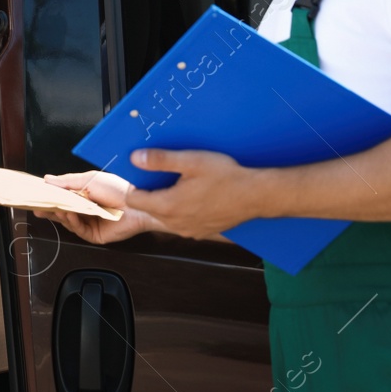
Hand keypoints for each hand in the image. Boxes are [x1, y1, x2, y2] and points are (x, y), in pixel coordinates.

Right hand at [36, 170, 160, 244]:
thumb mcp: (89, 179)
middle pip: (62, 211)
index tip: (37, 195)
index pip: (62, 197)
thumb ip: (67, 181)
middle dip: (49, 210)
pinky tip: (69, 215)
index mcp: (83, 196)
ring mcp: (89, 223)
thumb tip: (47, 179)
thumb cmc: (118, 189)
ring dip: (61, 215)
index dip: (49, 196)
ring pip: (68, 222)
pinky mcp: (95, 235)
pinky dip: (72, 222)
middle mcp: (85, 210)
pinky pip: (78, 230)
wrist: (137, 204)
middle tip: (38, 207)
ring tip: (55, 208)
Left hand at [124, 148, 268, 238]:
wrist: (257, 195)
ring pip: (164, 217)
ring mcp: (188, 230)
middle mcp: (175, 223)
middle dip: (150, 193)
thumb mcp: (191, 161)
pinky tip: (195, 198)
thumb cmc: (226, 177)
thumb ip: (160, 160)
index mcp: (168, 206)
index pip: (134, 200)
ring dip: (166, 203)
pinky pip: (181, 223)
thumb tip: (135, 158)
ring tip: (181, 186)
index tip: (145, 175)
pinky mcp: (201, 232)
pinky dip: (181, 212)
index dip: (136, 185)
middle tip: (164, 177)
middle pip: (148, 209)